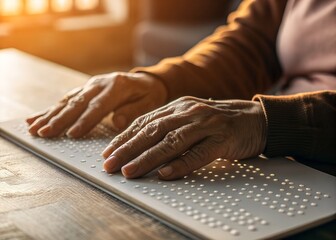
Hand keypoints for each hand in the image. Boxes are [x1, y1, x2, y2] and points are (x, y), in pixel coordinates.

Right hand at [26, 72, 167, 137]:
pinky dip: (49, 110)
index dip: (85, 121)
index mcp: (117, 86)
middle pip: (77, 103)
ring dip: (50, 115)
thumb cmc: (149, 94)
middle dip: (60, 119)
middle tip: (45, 133)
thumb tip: (116, 122)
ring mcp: (90, 85)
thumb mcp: (149, 103)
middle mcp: (99, 84)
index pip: (98, 106)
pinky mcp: (84, 90)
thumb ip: (133, 112)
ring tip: (34, 128)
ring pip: (67, 101)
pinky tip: (34, 118)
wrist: (146, 80)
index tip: (72, 135)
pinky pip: (65, 100)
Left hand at [102, 96, 266, 179]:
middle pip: (153, 130)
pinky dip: (181, 164)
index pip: (145, 122)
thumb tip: (139, 146)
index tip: (108, 152)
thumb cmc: (217, 122)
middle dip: (128, 148)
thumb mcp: (189, 118)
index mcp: (178, 107)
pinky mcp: (222, 139)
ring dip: (148, 157)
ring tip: (130, 171)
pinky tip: (165, 174)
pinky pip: (199, 153)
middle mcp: (189, 112)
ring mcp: (206, 124)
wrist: (254, 118)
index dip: (124, 137)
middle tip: (110, 164)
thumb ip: (168, 127)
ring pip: (172, 141)